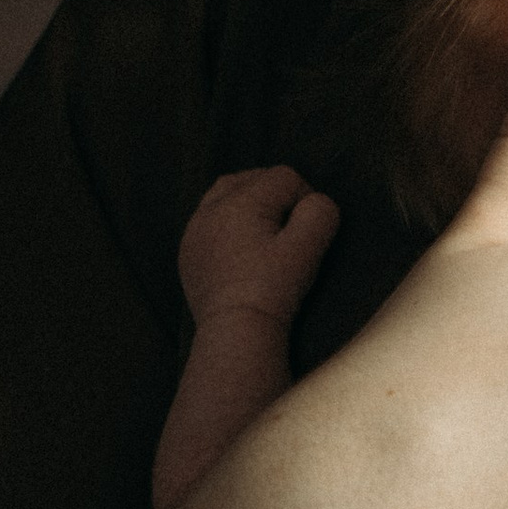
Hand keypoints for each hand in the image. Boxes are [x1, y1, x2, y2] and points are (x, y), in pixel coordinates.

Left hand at [176, 165, 340, 327]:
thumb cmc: (272, 289)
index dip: (305, 197)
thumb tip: (315, 202)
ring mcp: (194, 230)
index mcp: (240, 201)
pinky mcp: (188, 253)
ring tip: (264, 231)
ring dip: (248, 203)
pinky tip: (240, 248)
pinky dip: (227, 223)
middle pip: (250, 178)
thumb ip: (319, 213)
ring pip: (224, 195)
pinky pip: (208, 221)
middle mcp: (211, 208)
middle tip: (289, 228)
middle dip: (275, 195)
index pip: (284, 177)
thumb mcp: (306, 249)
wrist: (235, 331)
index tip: (308, 230)